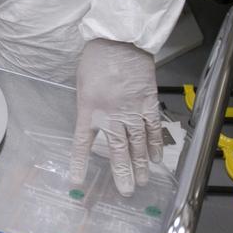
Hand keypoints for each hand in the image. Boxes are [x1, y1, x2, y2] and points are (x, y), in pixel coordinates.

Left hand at [71, 38, 162, 196]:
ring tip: (142, 182)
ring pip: (138, 144)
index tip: (77, 181)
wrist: (119, 41)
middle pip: (117, 149)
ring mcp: (132, 110)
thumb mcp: (82, 84)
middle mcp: (111, 114)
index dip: (79, 163)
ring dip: (140, 164)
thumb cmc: (96, 59)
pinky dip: (155, 144)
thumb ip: (88, 106)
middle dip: (121, 172)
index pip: (83, 142)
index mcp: (89, 109)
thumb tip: (94, 124)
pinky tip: (155, 159)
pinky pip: (153, 128)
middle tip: (125, 191)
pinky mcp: (148, 103)